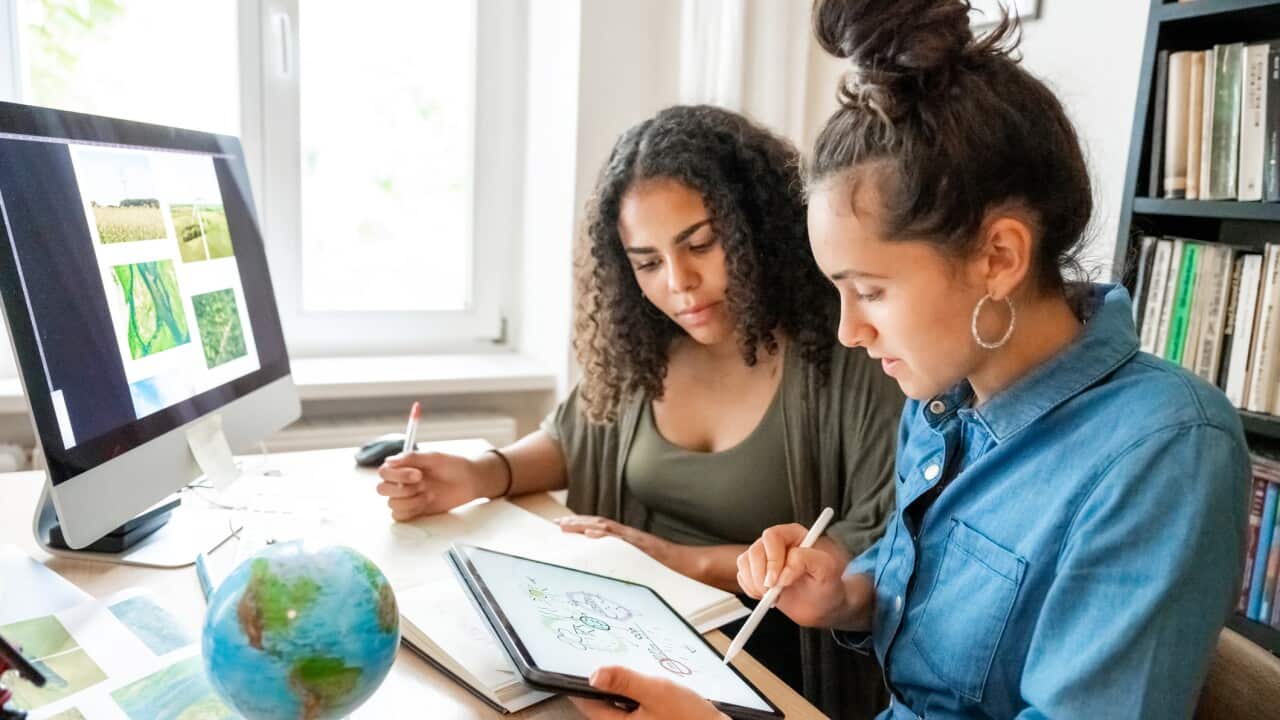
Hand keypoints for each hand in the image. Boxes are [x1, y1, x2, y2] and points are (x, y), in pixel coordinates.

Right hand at [375, 452, 488, 520]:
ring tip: (429, 494)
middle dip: (402, 489)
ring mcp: (407, 497)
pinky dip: (411, 511)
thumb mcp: (434, 457)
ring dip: (410, 500)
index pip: (384, 472)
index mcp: (403, 466)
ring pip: (391, 504)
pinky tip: (426, 503)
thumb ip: (411, 458)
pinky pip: (399, 516)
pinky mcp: (413, 510)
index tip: (418, 474)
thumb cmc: (453, 466)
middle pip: (382, 489)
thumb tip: (389, 461)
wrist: (470, 481)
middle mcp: (401, 481)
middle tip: (423, 485)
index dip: (397, 475)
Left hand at [554, 515, 672, 563]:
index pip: (600, 527)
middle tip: (556, 523)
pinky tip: (591, 533)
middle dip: (576, 523)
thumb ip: (625, 561)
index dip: (581, 525)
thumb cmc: (667, 568)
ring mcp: (636, 540)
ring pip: (607, 528)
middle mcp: (629, 536)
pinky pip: (622, 540)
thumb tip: (605, 566)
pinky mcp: (643, 547)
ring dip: (585, 525)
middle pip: (599, 523)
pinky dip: (606, 535)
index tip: (562, 525)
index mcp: (627, 540)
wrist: (690, 566)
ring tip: (566, 525)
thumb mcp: (641, 563)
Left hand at [569, 666, 726, 719]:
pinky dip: (633, 696)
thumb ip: (625, 682)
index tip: (575, 661)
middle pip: (602, 705)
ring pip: (618, 706)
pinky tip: (644, 683)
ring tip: (627, 668)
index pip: (587, 704)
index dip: (579, 683)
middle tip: (604, 656)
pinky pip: (632, 710)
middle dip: (604, 682)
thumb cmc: (690, 718)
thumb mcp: (657, 692)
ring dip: (620, 688)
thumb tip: (594, 675)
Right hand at [736, 523, 849, 627]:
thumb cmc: (827, 585)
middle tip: (772, 593)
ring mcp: (764, 556)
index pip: (772, 537)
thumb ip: (808, 560)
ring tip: (773, 596)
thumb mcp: (828, 570)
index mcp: (794, 534)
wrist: (821, 605)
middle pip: (755, 550)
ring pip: (744, 562)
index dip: (772, 559)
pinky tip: (767, 597)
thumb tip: (784, 572)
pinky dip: (751, 590)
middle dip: (761, 575)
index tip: (779, 581)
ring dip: (755, 583)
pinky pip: (742, 576)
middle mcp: (776, 542)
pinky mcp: (755, 571)